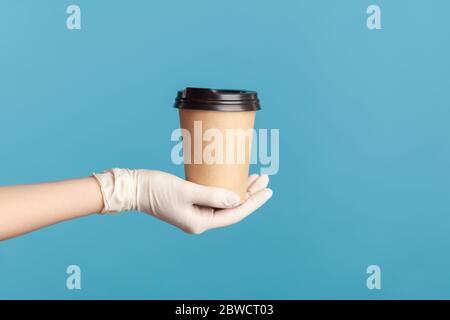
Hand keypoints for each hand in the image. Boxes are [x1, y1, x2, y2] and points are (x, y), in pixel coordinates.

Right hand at [94, 169, 272, 233]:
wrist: (134, 188)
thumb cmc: (156, 189)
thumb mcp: (186, 190)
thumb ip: (213, 195)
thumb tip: (238, 200)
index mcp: (200, 222)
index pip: (235, 213)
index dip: (254, 202)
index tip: (268, 190)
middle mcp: (200, 221)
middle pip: (233, 208)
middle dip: (250, 193)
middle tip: (265, 178)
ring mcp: (196, 212)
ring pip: (226, 202)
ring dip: (240, 189)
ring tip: (256, 177)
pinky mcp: (192, 203)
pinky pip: (216, 197)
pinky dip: (227, 188)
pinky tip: (234, 179)